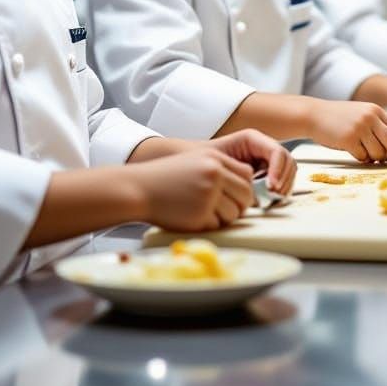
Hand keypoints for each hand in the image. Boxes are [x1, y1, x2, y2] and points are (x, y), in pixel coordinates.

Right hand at [131, 150, 254, 230]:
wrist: (139, 188)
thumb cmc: (166, 178)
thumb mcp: (194, 161)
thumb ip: (220, 170)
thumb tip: (246, 191)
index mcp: (215, 159)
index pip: (247, 175)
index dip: (243, 188)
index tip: (234, 196)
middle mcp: (215, 174)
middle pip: (246, 195)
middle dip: (239, 206)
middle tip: (223, 210)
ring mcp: (208, 194)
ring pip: (234, 213)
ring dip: (223, 218)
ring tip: (204, 213)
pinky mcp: (200, 214)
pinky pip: (217, 225)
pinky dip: (208, 226)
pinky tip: (192, 218)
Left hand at [210, 129, 296, 194]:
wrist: (193, 162)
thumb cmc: (203, 158)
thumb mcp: (220, 161)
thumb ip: (239, 172)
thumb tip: (260, 188)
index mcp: (253, 139)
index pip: (277, 152)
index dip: (278, 169)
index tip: (271, 187)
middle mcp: (262, 148)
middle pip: (287, 161)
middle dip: (284, 179)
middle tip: (274, 194)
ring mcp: (265, 160)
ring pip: (288, 171)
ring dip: (284, 185)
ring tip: (272, 197)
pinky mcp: (265, 172)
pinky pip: (281, 180)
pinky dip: (279, 189)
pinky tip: (269, 197)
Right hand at [306, 98, 386, 162]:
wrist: (313, 115)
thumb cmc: (339, 118)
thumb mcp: (362, 113)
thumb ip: (380, 125)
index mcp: (377, 110)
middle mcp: (370, 117)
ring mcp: (359, 127)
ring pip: (379, 153)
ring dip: (375, 158)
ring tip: (366, 153)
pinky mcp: (348, 138)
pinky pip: (363, 157)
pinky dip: (361, 158)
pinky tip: (353, 151)